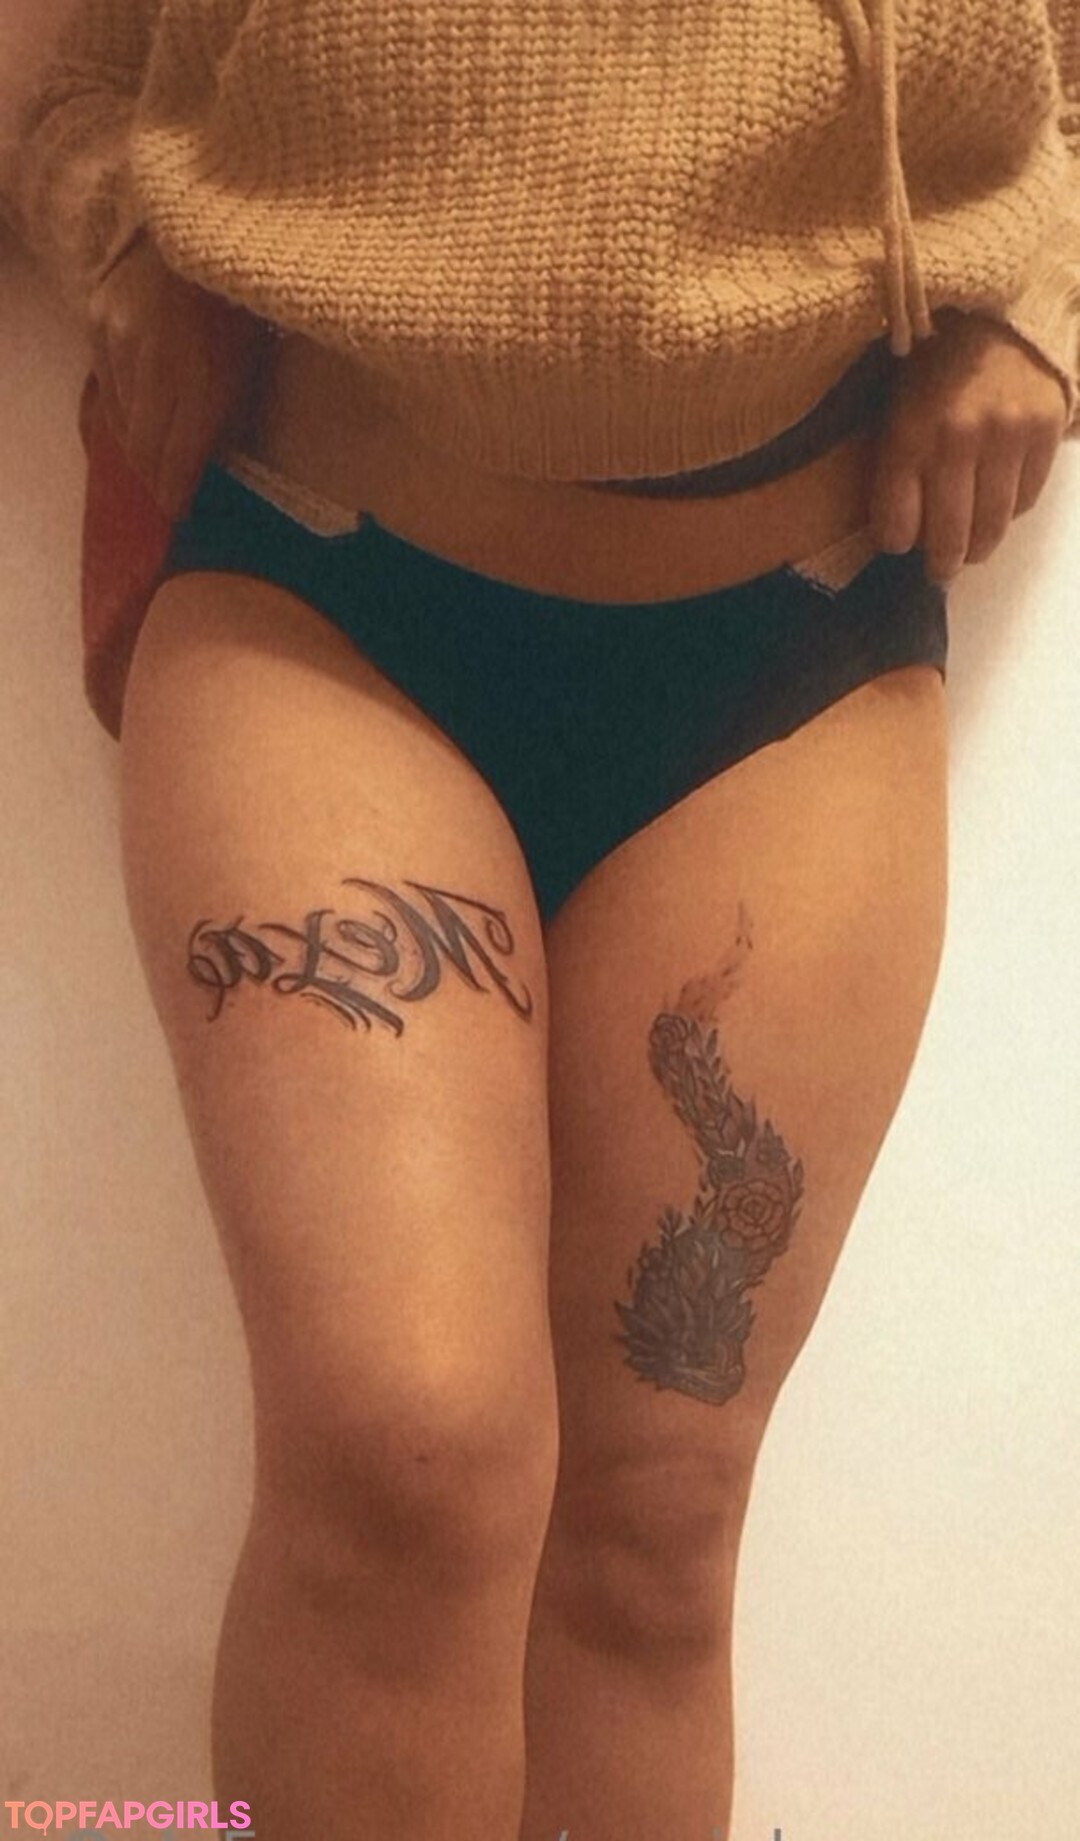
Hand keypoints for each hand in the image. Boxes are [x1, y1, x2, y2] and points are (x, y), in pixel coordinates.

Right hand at [86, 231, 268, 519]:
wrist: (204, 221)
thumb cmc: (244, 296)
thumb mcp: (255, 361)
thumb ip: (231, 414)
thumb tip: (211, 460)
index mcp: (203, 379)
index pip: (178, 456)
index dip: (176, 491)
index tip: (179, 511)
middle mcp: (153, 364)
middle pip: (143, 444)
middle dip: (154, 476)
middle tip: (164, 493)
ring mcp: (119, 339)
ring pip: (119, 416)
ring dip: (135, 442)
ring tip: (150, 458)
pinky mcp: (97, 318)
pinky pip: (105, 382)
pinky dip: (120, 405)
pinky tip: (134, 413)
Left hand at [868, 308, 1068, 582]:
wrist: (997, 303)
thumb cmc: (932, 357)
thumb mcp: (894, 399)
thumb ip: (894, 458)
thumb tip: (898, 526)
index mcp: (909, 429)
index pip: (898, 520)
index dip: (896, 540)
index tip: (898, 543)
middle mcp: (959, 437)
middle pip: (949, 534)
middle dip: (940, 562)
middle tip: (939, 570)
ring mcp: (1008, 435)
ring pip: (993, 525)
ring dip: (978, 547)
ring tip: (969, 551)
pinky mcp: (1046, 430)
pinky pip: (1026, 499)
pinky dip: (1010, 510)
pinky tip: (998, 502)